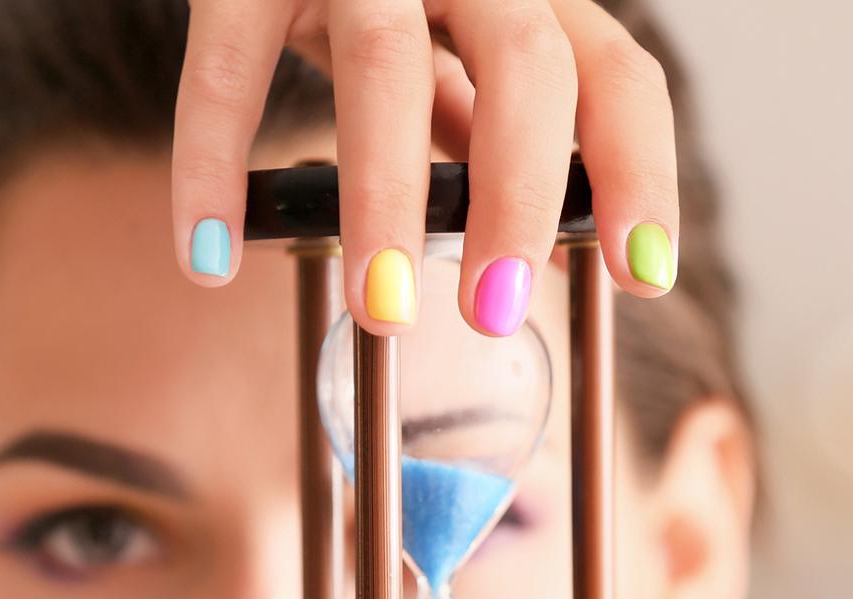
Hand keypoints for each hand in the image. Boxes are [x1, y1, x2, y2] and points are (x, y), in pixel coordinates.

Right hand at [171, 0, 679, 336]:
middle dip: (517, 197)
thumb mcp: (448, 53)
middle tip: (493, 312)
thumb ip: (486, 136)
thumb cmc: (368, 0)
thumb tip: (550, 257)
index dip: (637, 172)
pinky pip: (230, 65)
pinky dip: (216, 164)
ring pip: (387, 63)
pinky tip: (210, 255)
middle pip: (525, 64)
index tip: (642, 274)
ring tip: (381, 309)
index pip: (616, 74)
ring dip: (386, 198)